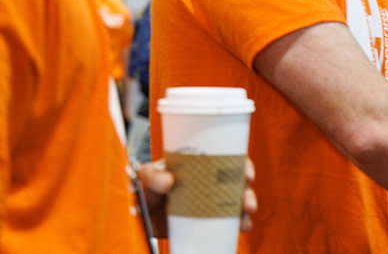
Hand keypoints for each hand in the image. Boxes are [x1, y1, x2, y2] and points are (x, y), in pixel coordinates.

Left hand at [138, 158, 257, 236]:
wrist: (139, 216)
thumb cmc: (144, 189)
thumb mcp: (145, 179)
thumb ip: (152, 177)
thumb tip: (169, 181)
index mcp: (201, 164)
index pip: (228, 159)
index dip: (243, 165)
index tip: (248, 175)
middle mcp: (210, 182)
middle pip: (238, 183)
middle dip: (248, 193)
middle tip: (248, 204)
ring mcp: (210, 202)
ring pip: (237, 202)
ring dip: (245, 211)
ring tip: (244, 222)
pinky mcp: (207, 219)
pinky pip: (228, 221)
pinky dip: (238, 224)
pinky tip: (241, 229)